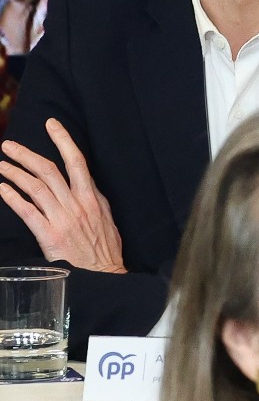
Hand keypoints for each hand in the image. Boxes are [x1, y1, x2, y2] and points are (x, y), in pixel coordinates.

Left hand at [0, 119, 123, 272]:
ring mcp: (62, 219)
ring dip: (15, 173)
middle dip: (26, 155)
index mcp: (92, 198)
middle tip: (9, 146)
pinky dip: (13, 197)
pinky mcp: (49, 235)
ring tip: (2, 164)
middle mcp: (76, 204)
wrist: (103, 275)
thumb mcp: (107, 218)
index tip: (51, 125)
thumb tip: (84, 184)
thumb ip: (94, 200)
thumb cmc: (105, 250)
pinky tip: (2, 189)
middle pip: (48, 171)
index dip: (63, 141)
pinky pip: (27, 211)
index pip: (76, 162)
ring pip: (35, 187)